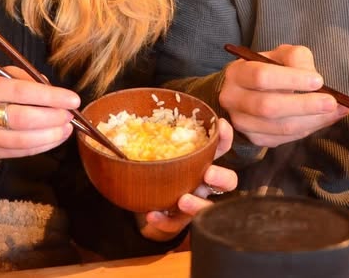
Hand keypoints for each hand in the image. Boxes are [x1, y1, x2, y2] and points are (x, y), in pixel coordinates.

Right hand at [0, 67, 79, 160]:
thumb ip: (23, 80)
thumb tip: (53, 91)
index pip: (21, 92)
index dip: (50, 97)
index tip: (72, 99)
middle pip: (22, 120)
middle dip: (52, 118)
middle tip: (69, 115)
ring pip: (21, 141)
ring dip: (50, 136)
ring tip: (66, 129)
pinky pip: (17, 153)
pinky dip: (40, 147)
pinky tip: (53, 139)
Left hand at [138, 118, 238, 240]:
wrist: (146, 202)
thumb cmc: (156, 171)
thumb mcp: (157, 152)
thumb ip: (148, 140)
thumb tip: (120, 125)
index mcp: (201, 162)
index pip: (220, 148)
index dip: (224, 137)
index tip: (220, 125)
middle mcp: (203, 183)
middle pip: (228, 181)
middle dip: (222, 177)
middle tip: (208, 173)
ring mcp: (194, 203)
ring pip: (208, 207)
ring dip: (198, 204)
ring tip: (183, 200)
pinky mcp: (179, 221)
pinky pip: (176, 224)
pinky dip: (165, 220)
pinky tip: (152, 214)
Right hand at [218, 44, 348, 146]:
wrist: (250, 90)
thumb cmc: (270, 68)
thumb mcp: (281, 55)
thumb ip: (297, 60)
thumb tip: (317, 83)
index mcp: (237, 73)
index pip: (261, 76)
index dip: (291, 79)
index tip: (318, 80)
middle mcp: (233, 100)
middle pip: (269, 107)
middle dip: (304, 105)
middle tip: (332, 102)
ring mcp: (242, 123)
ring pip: (279, 127)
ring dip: (312, 120)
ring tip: (336, 111)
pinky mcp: (255, 139)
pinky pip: (284, 138)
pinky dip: (308, 129)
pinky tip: (325, 119)